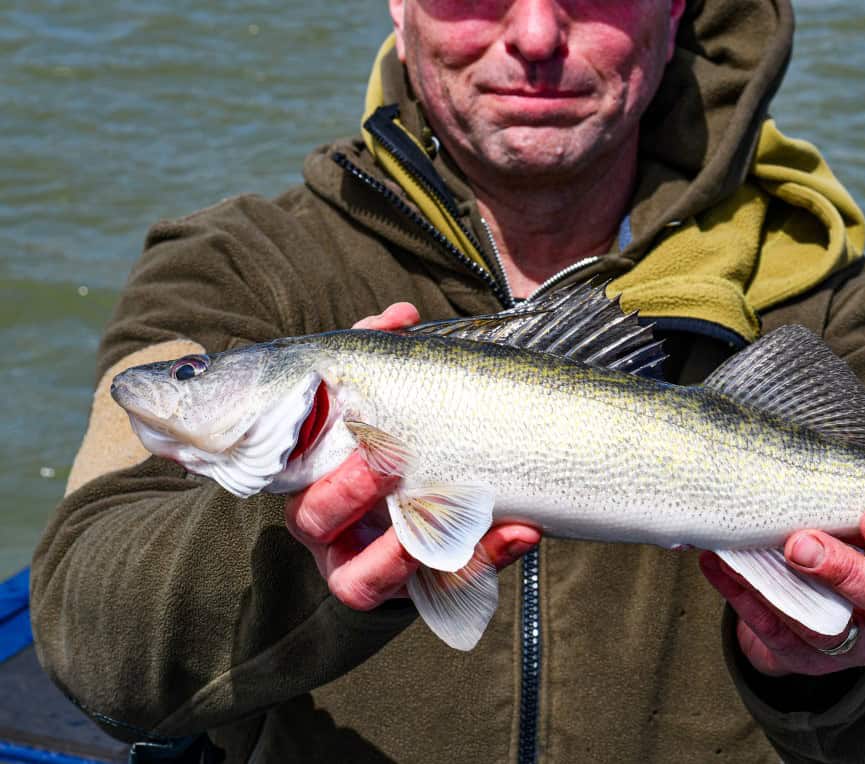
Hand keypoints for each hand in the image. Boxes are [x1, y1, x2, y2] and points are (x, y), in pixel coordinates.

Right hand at [284, 302, 541, 610]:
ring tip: (458, 514)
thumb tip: (402, 316)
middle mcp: (325, 530)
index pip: (286, 465)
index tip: (350, 420)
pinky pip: (442, 589)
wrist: (427, 519)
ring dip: (406, 547)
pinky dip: (484, 559)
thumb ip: (387, 359)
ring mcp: (366, 567)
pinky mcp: (418, 593)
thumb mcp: (385, 408)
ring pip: (365, 577)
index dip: (301, 438)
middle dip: (347, 490)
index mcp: (306, 479)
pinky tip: (522, 529)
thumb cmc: (392, 454)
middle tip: (384, 461)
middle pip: (314, 518)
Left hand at [699, 503, 864, 675]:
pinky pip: (780, 639)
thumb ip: (842, 489)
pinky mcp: (813, 661)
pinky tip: (718, 565)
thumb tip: (789, 449)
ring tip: (750, 556)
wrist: (813, 593)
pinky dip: (746, 600)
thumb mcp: (853, 512)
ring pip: (834, 631)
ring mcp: (859, 641)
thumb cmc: (840, 532)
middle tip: (801, 543)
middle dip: (845, 570)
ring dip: (789, 593)